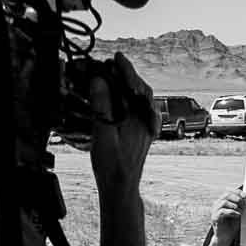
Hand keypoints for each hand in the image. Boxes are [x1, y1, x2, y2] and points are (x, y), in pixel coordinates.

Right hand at [88, 53, 155, 193]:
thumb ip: (102, 106)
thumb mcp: (102, 133)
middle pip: (140, 89)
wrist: (121, 188)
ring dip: (130, 86)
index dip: (124, 69)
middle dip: (127, 75)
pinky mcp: (143, 133)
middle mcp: (146, 120)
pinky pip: (140, 109)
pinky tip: (123, 100)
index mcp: (138, 117)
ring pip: (142, 99)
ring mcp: (146, 127)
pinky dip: (131, 99)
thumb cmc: (112, 166)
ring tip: (116, 78)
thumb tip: (99, 81)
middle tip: (112, 65)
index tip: (116, 57)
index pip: (134, 84)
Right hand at [210, 187, 245, 242]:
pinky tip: (238, 215)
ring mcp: (214, 210)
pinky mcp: (214, 217)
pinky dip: (231, 212)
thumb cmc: (232, 225)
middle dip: (237, 198)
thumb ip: (241, 207)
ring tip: (241, 211)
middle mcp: (217, 204)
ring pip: (224, 202)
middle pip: (226, 195)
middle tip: (244, 204)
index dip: (238, 192)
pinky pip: (222, 211)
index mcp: (223, 201)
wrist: (226, 238)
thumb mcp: (238, 213)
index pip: (230, 192)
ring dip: (235, 205)